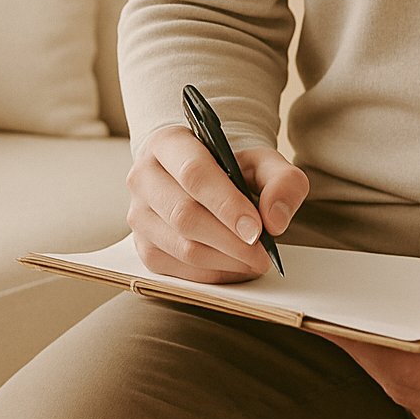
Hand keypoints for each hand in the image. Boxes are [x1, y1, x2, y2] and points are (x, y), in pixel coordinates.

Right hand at [126, 125, 308, 282]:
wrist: (202, 179)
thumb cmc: (229, 169)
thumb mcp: (262, 163)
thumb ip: (281, 181)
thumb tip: (274, 221)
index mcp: (168, 144)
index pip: (194, 174)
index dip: (226, 204)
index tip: (257, 228)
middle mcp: (143, 177)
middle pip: (185, 215)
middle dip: (230, 240)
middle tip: (263, 253)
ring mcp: (138, 215)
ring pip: (181, 247)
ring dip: (225, 261)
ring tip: (255, 261)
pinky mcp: (143, 247)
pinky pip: (178, 271)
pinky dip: (213, 274)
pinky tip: (236, 267)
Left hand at [330, 275, 419, 418]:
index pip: (407, 369)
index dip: (367, 346)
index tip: (332, 322)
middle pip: (394, 381)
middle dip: (361, 348)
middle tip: (325, 316)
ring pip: (396, 388)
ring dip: (371, 357)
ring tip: (342, 323)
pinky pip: (406, 392)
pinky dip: (388, 366)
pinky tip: (373, 341)